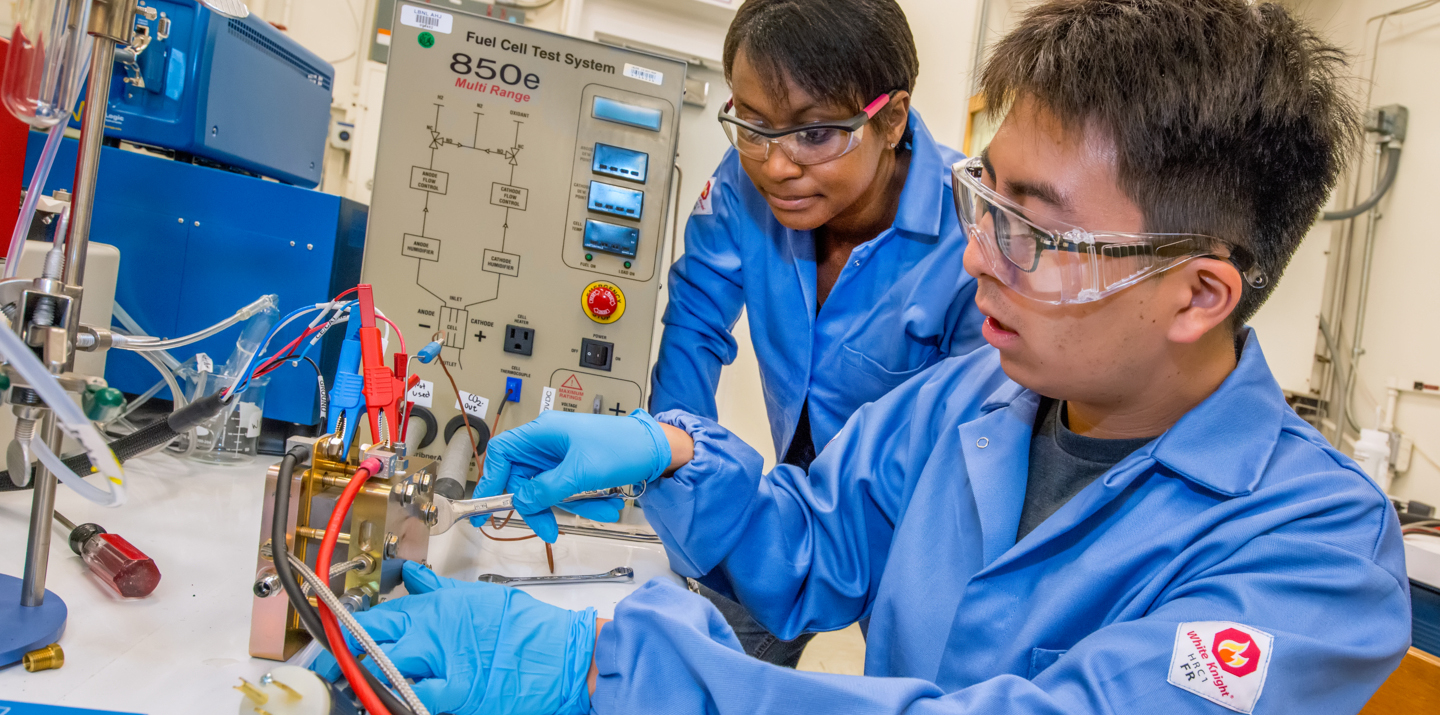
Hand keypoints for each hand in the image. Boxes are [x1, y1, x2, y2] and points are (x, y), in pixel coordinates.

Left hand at [312, 561, 595, 714]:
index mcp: (436, 608)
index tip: (329, 639)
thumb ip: (438, 589)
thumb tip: (411, 578)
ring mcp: (442, 667)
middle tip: (326, 673)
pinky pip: (412, 701)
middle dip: (340, 660)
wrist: (563, 657)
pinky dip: (395, 702)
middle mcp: (433, 634)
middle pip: (368, 645)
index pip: (375, 616)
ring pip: (382, 675)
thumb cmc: (528, 629)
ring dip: (362, 685)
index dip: (343, 629)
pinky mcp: (455, 696)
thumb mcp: (479, 598)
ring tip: (350, 693)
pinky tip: (385, 705)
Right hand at [474, 409, 670, 541]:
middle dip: (539, 506)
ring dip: (572, 506)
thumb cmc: (623, 447)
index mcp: (543, 433)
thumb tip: (521, 501)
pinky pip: (568, 492)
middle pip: (524, 479)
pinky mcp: (577, 469)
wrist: (658, 449)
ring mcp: (563, 456)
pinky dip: (586, 502)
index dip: (491, 480)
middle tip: (548, 530)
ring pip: (548, 490)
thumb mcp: (580, 473)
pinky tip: (608, 505)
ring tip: (601, 508)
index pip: (502, 453)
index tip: (487, 508)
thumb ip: (545, 490)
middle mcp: (548, 443)